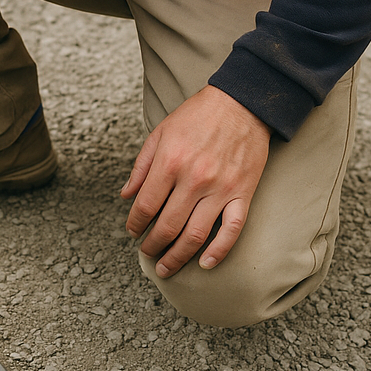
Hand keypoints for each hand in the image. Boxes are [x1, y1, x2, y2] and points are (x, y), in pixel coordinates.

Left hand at [120, 86, 270, 278]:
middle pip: (167, 226)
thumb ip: (141, 165)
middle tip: (147, 253)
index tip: (132, 231)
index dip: (135, 224)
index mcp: (169, 162)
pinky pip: (232, 229)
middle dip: (152, 246)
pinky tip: (205, 263)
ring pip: (195, 235)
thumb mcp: (160, 132)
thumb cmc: (198, 116)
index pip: (145, 206)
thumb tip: (126, 195)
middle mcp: (193, 179)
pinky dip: (219, 251)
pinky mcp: (243, 193)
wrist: (243, 103)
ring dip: (177, 256)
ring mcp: (220, 189)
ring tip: (166, 267)